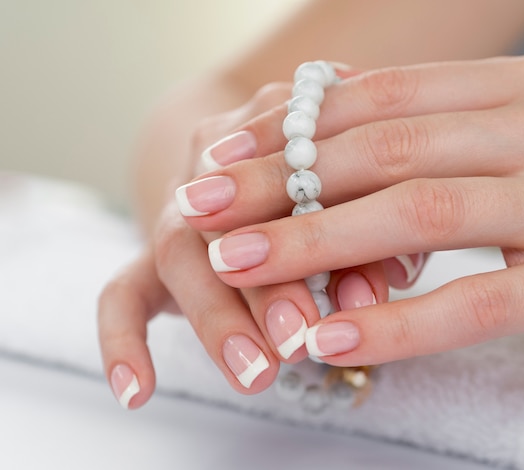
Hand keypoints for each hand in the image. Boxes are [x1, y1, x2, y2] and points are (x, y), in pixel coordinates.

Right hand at [97, 77, 414, 407]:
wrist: (241, 162)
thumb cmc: (316, 190)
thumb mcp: (351, 207)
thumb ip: (366, 247)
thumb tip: (368, 299)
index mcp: (273, 133)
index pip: (292, 175)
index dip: (322, 234)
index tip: (362, 299)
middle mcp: (215, 162)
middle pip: (228, 215)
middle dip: (266, 284)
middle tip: (297, 342)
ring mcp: (176, 207)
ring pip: (178, 250)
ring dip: (217, 317)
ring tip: (253, 375)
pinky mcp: (149, 253)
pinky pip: (120, 292)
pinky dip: (123, 340)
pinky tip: (135, 392)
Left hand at [181, 54, 523, 364]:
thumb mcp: (517, 150)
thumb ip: (434, 135)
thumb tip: (329, 129)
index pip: (384, 98)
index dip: (295, 128)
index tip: (222, 159)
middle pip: (386, 151)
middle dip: (282, 182)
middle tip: (202, 209)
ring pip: (420, 214)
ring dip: (315, 243)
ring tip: (234, 264)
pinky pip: (477, 299)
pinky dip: (398, 318)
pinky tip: (331, 334)